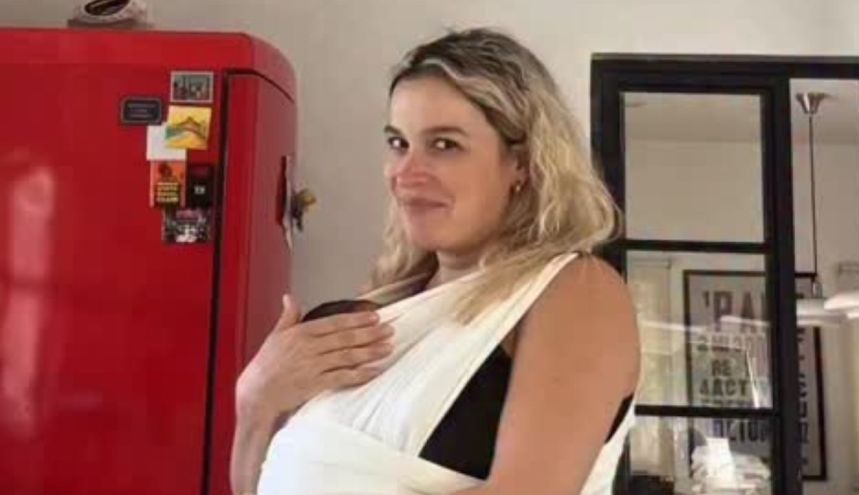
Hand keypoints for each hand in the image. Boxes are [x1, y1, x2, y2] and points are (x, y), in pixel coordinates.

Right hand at [230, 295, 393, 494]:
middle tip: (390, 329)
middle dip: (370, 333)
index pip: (334, 323)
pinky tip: (375, 370)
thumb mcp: (275, 336)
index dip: (356, 319)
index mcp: (300, 333)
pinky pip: (342, 377)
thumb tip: (290, 297)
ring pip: (347, 356)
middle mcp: (308, 348)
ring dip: (370, 351)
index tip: (375, 316)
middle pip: (345, 338)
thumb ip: (288, 316)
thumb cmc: (264, 366)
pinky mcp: (315, 384)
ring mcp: (312, 366)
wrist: (256, 394)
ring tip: (388, 347)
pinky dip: (359, 374)